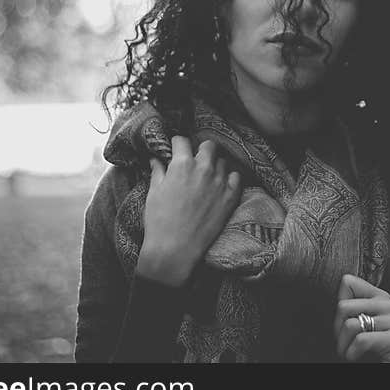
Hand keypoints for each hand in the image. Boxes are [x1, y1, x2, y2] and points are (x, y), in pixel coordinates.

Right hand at [135, 136, 241, 286]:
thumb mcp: (153, 193)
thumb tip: (156, 159)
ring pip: (222, 161)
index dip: (177, 143)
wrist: (175, 249)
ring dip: (214, 165)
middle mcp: (203, 169)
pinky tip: (220, 185)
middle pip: (208, 146)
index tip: (176, 148)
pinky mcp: (231, 196)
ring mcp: (220, 182)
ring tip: (206, 176)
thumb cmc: (159, 221)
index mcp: (182, 165)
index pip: (182, 140)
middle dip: (200, 150)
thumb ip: (158, 171)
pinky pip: (236, 177)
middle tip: (194, 161)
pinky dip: (229, 178)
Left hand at [333, 273, 389, 362]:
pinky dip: (351, 354)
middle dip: (338, 330)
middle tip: (346, 344)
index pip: (348, 282)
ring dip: (343, 346)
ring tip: (351, 353)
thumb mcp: (355, 323)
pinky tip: (358, 358)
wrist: (384, 371)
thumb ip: (351, 304)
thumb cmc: (366, 352)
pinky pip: (361, 341)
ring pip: (350, 325)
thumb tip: (342, 283)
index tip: (346, 327)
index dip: (340, 309)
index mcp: (381, 296)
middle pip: (343, 306)